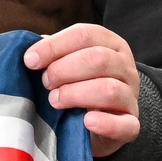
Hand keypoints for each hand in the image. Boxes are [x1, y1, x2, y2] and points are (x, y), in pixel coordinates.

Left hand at [25, 25, 140, 158]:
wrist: (96, 125)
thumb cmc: (77, 87)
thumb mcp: (66, 66)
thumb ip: (52, 55)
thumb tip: (31, 53)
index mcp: (111, 44)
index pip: (85, 35)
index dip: (55, 46)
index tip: (30, 60)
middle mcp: (125, 67)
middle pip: (98, 59)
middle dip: (64, 70)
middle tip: (45, 83)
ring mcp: (131, 97)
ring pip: (109, 89)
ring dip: (76, 94)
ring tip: (55, 101)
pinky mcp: (131, 125)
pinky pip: (125, 124)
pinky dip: (105, 123)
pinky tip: (86, 121)